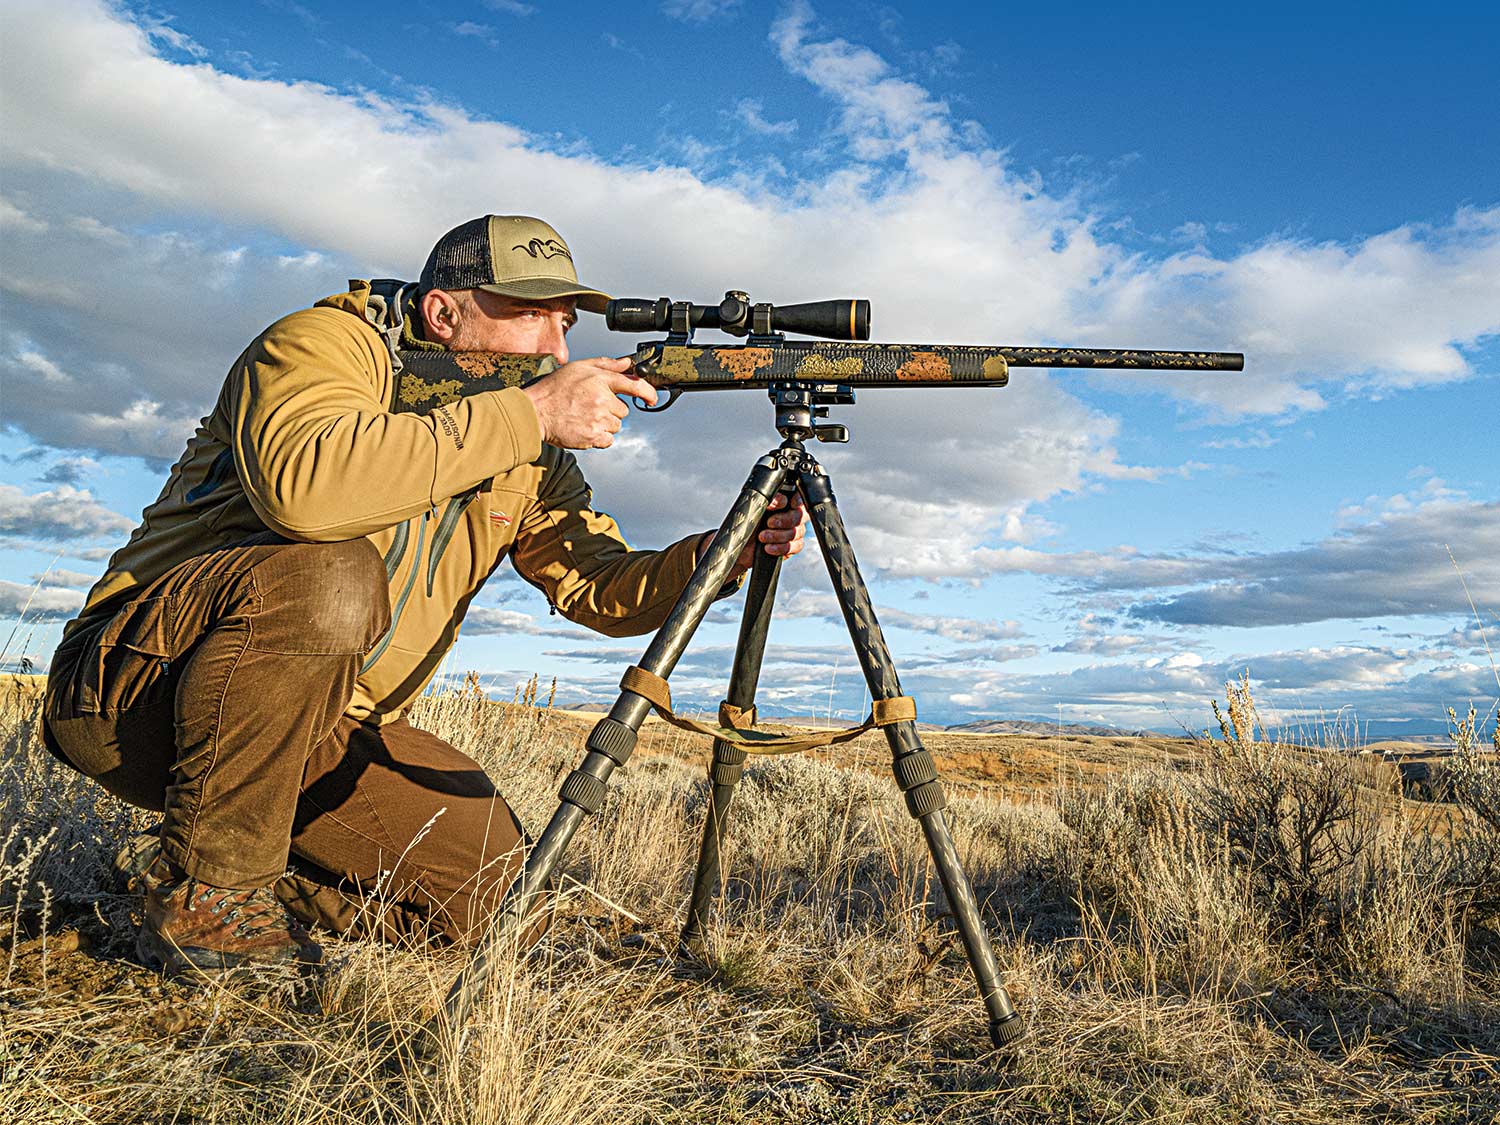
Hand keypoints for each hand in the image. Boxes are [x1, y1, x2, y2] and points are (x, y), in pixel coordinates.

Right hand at [520, 356, 657, 448]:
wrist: (535, 412)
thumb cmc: (554, 389)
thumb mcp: (579, 368)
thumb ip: (606, 364)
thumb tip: (627, 363)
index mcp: (600, 380)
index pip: (634, 384)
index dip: (647, 392)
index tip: (652, 399)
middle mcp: (602, 399)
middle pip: (623, 410)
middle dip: (611, 409)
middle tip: (590, 406)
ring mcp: (598, 419)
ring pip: (616, 425)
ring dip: (605, 423)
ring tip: (584, 416)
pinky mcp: (592, 437)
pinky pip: (608, 440)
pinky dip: (599, 437)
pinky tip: (585, 428)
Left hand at [698, 492, 808, 574]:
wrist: (739, 546)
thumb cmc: (747, 524)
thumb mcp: (754, 508)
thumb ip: (769, 500)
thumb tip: (780, 500)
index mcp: (784, 503)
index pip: (799, 498)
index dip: (798, 500)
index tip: (791, 503)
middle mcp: (790, 516)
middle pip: (800, 516)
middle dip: (784, 520)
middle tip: (769, 522)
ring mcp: (792, 532)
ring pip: (797, 532)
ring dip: (778, 535)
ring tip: (762, 537)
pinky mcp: (791, 547)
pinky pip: (795, 547)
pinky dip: (781, 548)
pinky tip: (768, 547)